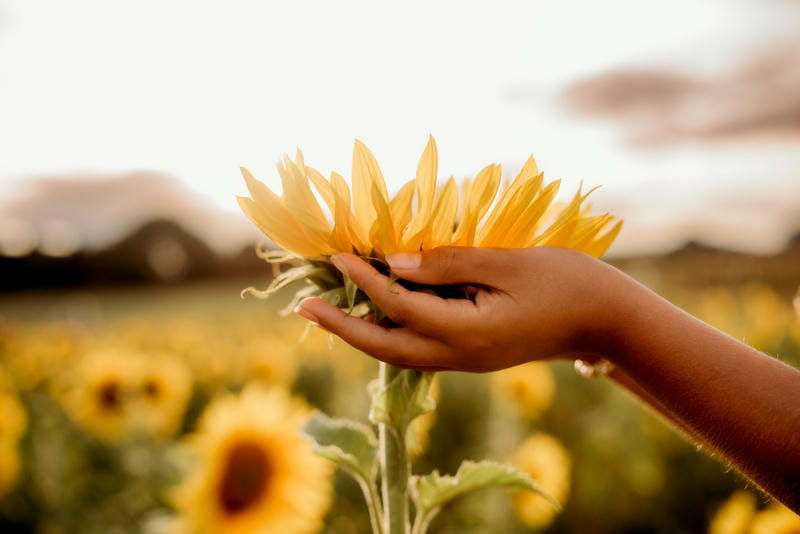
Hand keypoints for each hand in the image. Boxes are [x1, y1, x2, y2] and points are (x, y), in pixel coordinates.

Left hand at [295, 246, 625, 371]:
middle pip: (386, 346)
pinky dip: (391, 330)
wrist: (604, 319)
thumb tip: (394, 262)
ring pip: (399, 352)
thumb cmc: (564, 281)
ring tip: (328, 312)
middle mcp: (459, 355)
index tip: (337, 254)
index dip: (365, 279)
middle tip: (302, 308)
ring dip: (361, 332)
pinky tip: (376, 314)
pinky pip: (419, 347)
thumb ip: (448, 262)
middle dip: (342, 327)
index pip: (400, 305)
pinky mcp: (472, 355)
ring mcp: (465, 360)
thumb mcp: (507, 262)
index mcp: (467, 333)